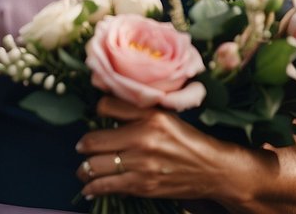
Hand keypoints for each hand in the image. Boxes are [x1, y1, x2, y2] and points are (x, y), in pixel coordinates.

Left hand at [75, 96, 263, 206]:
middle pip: (94, 140)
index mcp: (149, 116)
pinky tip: (89, 188)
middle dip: (84, 145)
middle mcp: (143, 138)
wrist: (213, 169)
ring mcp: (142, 164)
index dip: (96, 113)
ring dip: (84, 169)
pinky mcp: (143, 185)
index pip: (105, 107)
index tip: (94, 120)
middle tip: (82, 148)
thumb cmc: (188, 140)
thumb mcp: (165, 116)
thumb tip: (105, 108)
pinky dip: (94, 188)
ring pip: (96, 166)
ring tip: (83, 170)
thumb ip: (136, 110)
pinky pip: (108, 186)